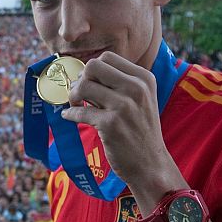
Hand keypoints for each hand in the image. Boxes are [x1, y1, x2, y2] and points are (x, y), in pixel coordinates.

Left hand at [61, 52, 171, 185]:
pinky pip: (80, 112)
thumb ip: (119, 84)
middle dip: (80, 79)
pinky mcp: (110, 124)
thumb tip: (84, 74)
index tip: (90, 84)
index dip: (92, 70)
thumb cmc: (140, 131)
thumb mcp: (141, 100)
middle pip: (93, 66)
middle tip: (80, 95)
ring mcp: (124, 106)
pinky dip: (71, 114)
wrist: (150, 164)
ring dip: (73, 96)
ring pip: (83, 85)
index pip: (107, 57)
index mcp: (144, 78)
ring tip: (75, 106)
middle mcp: (136, 88)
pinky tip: (70, 117)